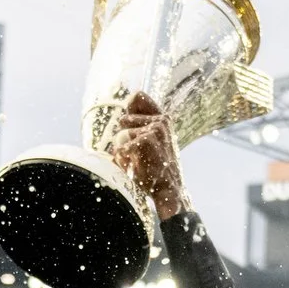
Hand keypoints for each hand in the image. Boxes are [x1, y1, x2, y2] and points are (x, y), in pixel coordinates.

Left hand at [107, 92, 184, 217]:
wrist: (169, 191)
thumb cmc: (158, 168)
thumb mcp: (154, 142)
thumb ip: (140, 125)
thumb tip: (124, 110)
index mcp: (164, 119)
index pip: (137, 97)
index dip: (129, 109)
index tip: (129, 124)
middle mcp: (161, 121)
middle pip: (123, 120)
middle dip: (124, 137)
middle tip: (139, 154)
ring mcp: (153, 130)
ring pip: (120, 136)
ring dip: (124, 151)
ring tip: (138, 162)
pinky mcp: (144, 141)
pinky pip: (119, 149)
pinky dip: (123, 161)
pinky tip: (136, 169)